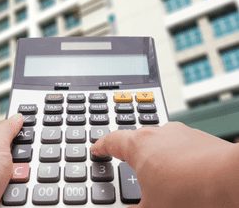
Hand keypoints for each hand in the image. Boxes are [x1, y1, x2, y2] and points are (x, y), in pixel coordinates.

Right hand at [91, 122, 238, 207]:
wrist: (232, 181)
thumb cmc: (191, 190)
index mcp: (138, 145)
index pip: (111, 141)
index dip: (102, 147)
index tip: (98, 149)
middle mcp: (158, 133)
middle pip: (137, 140)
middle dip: (133, 154)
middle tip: (130, 168)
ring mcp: (183, 134)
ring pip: (162, 144)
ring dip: (159, 159)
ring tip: (164, 181)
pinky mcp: (204, 141)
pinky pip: (184, 149)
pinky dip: (181, 162)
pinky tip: (187, 180)